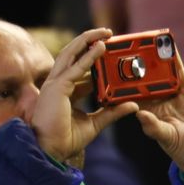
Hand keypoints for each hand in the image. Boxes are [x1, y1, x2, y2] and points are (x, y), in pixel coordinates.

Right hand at [29, 28, 139, 162]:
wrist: (50, 151)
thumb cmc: (66, 139)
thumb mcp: (96, 123)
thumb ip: (112, 112)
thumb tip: (132, 105)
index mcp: (65, 90)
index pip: (81, 69)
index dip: (96, 59)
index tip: (113, 53)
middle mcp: (58, 83)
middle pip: (73, 54)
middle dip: (90, 41)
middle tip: (109, 33)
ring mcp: (55, 84)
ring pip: (71, 54)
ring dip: (88, 41)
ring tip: (105, 33)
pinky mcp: (56, 88)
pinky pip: (75, 68)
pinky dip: (88, 56)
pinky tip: (100, 47)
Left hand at [134, 35, 183, 176]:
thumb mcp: (167, 139)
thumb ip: (154, 127)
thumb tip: (140, 114)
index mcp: (154, 108)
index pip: (137, 88)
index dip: (126, 77)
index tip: (115, 62)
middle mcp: (168, 96)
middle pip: (155, 73)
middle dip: (146, 59)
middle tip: (137, 40)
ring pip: (178, 68)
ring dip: (173, 53)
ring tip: (166, 35)